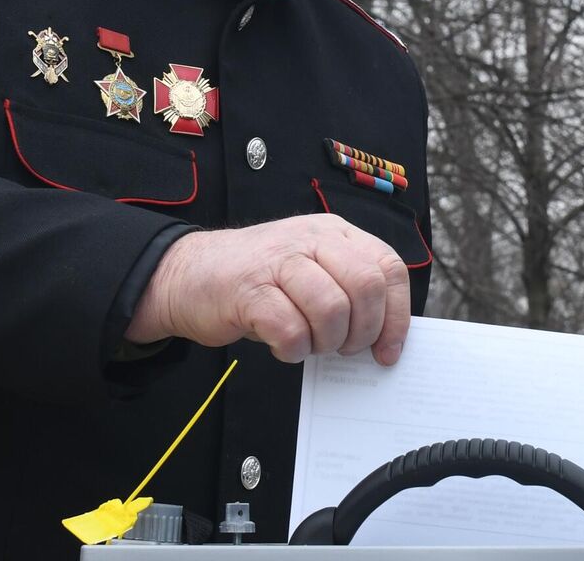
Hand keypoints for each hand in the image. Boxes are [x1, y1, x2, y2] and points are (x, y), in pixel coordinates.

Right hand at [126, 214, 409, 365]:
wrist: (187, 274)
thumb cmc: (259, 281)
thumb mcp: (311, 270)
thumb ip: (348, 290)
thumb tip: (387, 339)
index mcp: (334, 233)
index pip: (388, 268)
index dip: (396, 315)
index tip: (388, 350)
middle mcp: (311, 239)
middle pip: (366, 286)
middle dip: (362, 331)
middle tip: (343, 348)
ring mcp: (278, 261)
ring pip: (332, 309)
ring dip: (326, 342)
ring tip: (310, 345)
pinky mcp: (249, 290)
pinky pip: (290, 330)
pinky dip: (293, 350)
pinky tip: (283, 346)